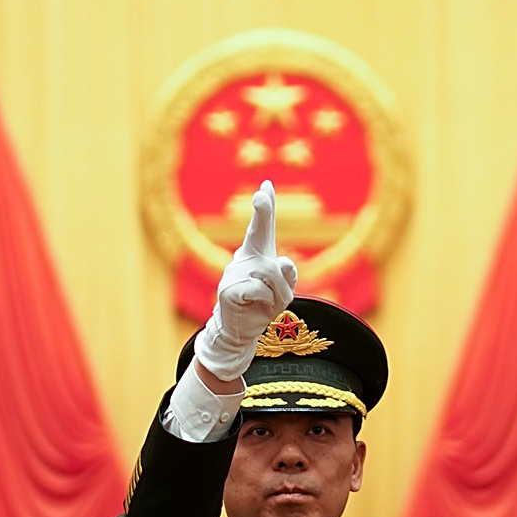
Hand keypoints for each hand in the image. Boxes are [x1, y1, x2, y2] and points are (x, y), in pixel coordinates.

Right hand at [192, 183, 299, 391]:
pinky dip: (266, 302)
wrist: (240, 330)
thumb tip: (283, 261)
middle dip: (262, 212)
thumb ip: (288, 276)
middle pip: (259, 234)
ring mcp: (234, 271)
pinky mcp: (228, 289)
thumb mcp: (283, 291)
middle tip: (262, 194)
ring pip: (270, 274)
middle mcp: (245, 258)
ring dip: (279, 293)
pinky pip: (260, 290)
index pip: (263, 227)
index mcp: (259, 254)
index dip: (266, 206)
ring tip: (268, 304)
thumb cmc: (262, 305)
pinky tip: (254, 307)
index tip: (266, 185)